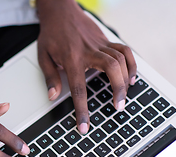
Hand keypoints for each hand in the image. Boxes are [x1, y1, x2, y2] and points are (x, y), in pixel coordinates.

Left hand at [36, 0, 136, 133]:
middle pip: (111, 69)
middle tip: (118, 107)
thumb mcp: (43, 56)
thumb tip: (53, 96)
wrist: (60, 11)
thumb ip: (50, 77)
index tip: (84, 126)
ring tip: (124, 97)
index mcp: (71, 59)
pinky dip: (131, 64)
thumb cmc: (51, 34)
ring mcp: (100, 44)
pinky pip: (124, 50)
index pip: (78, 89)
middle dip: (118, 90)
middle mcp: (88, 51)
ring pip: (121, 59)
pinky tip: (131, 77)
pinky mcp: (106, 40)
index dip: (82, 110)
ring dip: (126, 79)